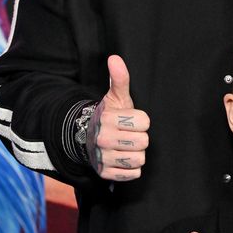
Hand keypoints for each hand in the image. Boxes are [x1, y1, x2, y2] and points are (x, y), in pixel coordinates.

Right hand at [86, 55, 149, 180]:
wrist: (87, 138)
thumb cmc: (109, 116)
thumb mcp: (115, 98)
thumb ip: (120, 79)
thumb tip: (115, 58)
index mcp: (108, 118)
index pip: (145, 122)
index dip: (141, 121)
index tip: (130, 120)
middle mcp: (103, 139)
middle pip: (143, 142)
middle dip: (139, 138)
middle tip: (128, 134)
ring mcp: (103, 158)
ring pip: (139, 159)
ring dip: (136, 154)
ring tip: (125, 147)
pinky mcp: (105, 174)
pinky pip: (133, 174)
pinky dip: (131, 168)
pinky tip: (122, 159)